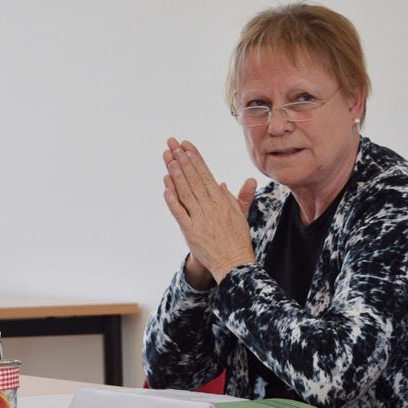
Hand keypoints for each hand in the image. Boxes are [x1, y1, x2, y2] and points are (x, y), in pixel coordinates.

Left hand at [162, 138, 256, 282]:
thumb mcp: (241, 216)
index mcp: (222, 201)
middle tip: (172, 144)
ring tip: (168, 158)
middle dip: (183, 160)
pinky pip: (179, 213)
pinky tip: (166, 187)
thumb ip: (236, 198)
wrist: (234, 264)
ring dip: (176, 175)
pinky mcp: (190, 232)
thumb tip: (223, 183)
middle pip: (194, 179)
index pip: (206, 174)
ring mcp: (200, 219)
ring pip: (186, 192)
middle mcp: (211, 207)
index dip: (195, 159)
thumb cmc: (238, 240)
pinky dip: (172, 200)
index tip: (186, 146)